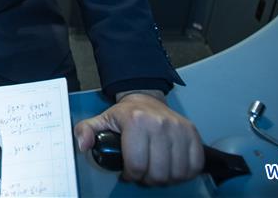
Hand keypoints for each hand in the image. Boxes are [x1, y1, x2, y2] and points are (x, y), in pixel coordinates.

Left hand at [74, 92, 203, 184]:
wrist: (146, 98)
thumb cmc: (125, 114)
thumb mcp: (101, 120)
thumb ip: (86, 131)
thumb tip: (83, 144)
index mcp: (136, 121)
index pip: (137, 165)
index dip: (131, 176)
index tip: (128, 173)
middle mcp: (160, 124)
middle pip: (158, 173)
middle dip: (148, 179)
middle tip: (142, 173)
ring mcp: (178, 128)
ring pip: (177, 172)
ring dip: (166, 178)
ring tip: (156, 171)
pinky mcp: (192, 133)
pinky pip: (194, 165)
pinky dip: (184, 173)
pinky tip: (172, 167)